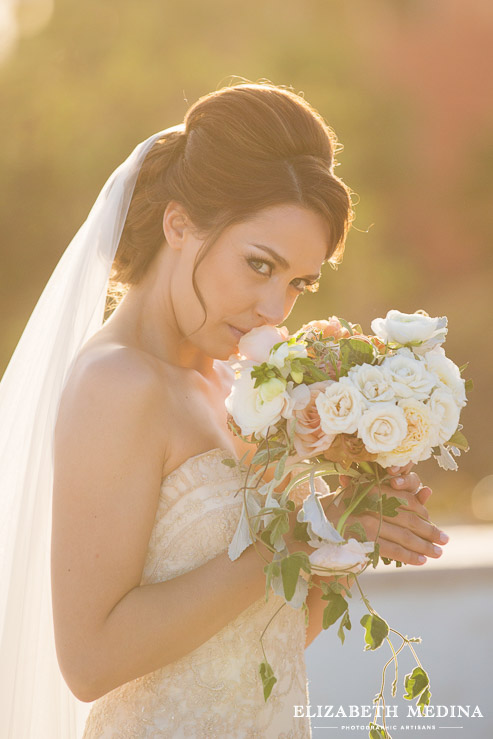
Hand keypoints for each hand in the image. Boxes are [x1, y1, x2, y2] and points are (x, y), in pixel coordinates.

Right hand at [333, 462, 449, 565]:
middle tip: (445, 540)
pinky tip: (420, 560)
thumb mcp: (366, 495)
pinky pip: (392, 550)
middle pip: (409, 518)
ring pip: (403, 536)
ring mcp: (365, 522)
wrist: (313, 528)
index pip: (406, 498)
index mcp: (372, 487)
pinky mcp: (362, 541)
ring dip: (424, 546)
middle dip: (430, 531)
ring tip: (436, 553)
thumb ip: (396, 493)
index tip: (431, 521)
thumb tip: (428, 491)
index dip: (423, 511)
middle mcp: (370, 502)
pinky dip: (408, 556)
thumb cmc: (344, 510)